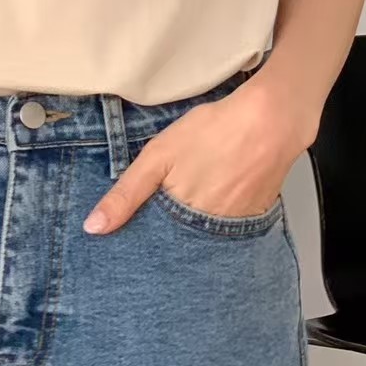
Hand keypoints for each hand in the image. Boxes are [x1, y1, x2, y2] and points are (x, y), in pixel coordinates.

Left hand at [82, 78, 306, 233]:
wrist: (272, 120)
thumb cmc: (213, 132)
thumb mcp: (158, 156)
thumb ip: (126, 193)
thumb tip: (94, 228)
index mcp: (181, 220)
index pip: (153, 244)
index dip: (141, 237)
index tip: (128, 237)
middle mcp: (209, 232)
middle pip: (180, 242)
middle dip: (167, 235)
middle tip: (162, 212)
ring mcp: (236, 226)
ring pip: (205, 236)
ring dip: (193, 227)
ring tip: (189, 202)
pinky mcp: (256, 216)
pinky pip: (230, 227)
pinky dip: (219, 218)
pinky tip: (215, 196)